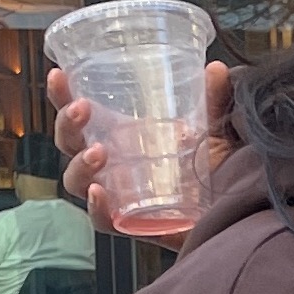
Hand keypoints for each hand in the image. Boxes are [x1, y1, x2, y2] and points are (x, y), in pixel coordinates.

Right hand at [51, 60, 234, 248]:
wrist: (235, 211)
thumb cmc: (214, 169)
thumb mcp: (215, 129)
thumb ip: (215, 99)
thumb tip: (215, 68)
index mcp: (120, 135)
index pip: (79, 114)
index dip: (61, 95)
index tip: (58, 74)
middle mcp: (110, 164)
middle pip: (69, 144)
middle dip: (67, 125)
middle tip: (81, 108)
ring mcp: (117, 194)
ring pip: (77, 181)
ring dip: (80, 164)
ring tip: (97, 151)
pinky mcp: (132, 225)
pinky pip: (102, 220)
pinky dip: (96, 207)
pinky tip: (99, 192)